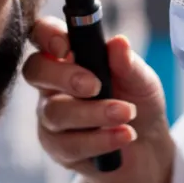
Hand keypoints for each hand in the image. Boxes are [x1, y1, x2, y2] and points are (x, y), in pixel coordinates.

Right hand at [23, 17, 174, 182]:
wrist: (148, 144)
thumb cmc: (137, 100)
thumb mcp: (140, 79)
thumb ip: (127, 63)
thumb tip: (118, 42)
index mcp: (69, 55)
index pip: (42, 34)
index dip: (47, 36)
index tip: (67, 47)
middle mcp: (52, 83)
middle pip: (35, 70)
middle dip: (64, 77)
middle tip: (95, 86)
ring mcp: (51, 116)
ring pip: (55, 113)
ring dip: (94, 113)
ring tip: (126, 113)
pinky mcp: (58, 148)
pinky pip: (69, 145)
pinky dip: (100, 139)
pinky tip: (123, 135)